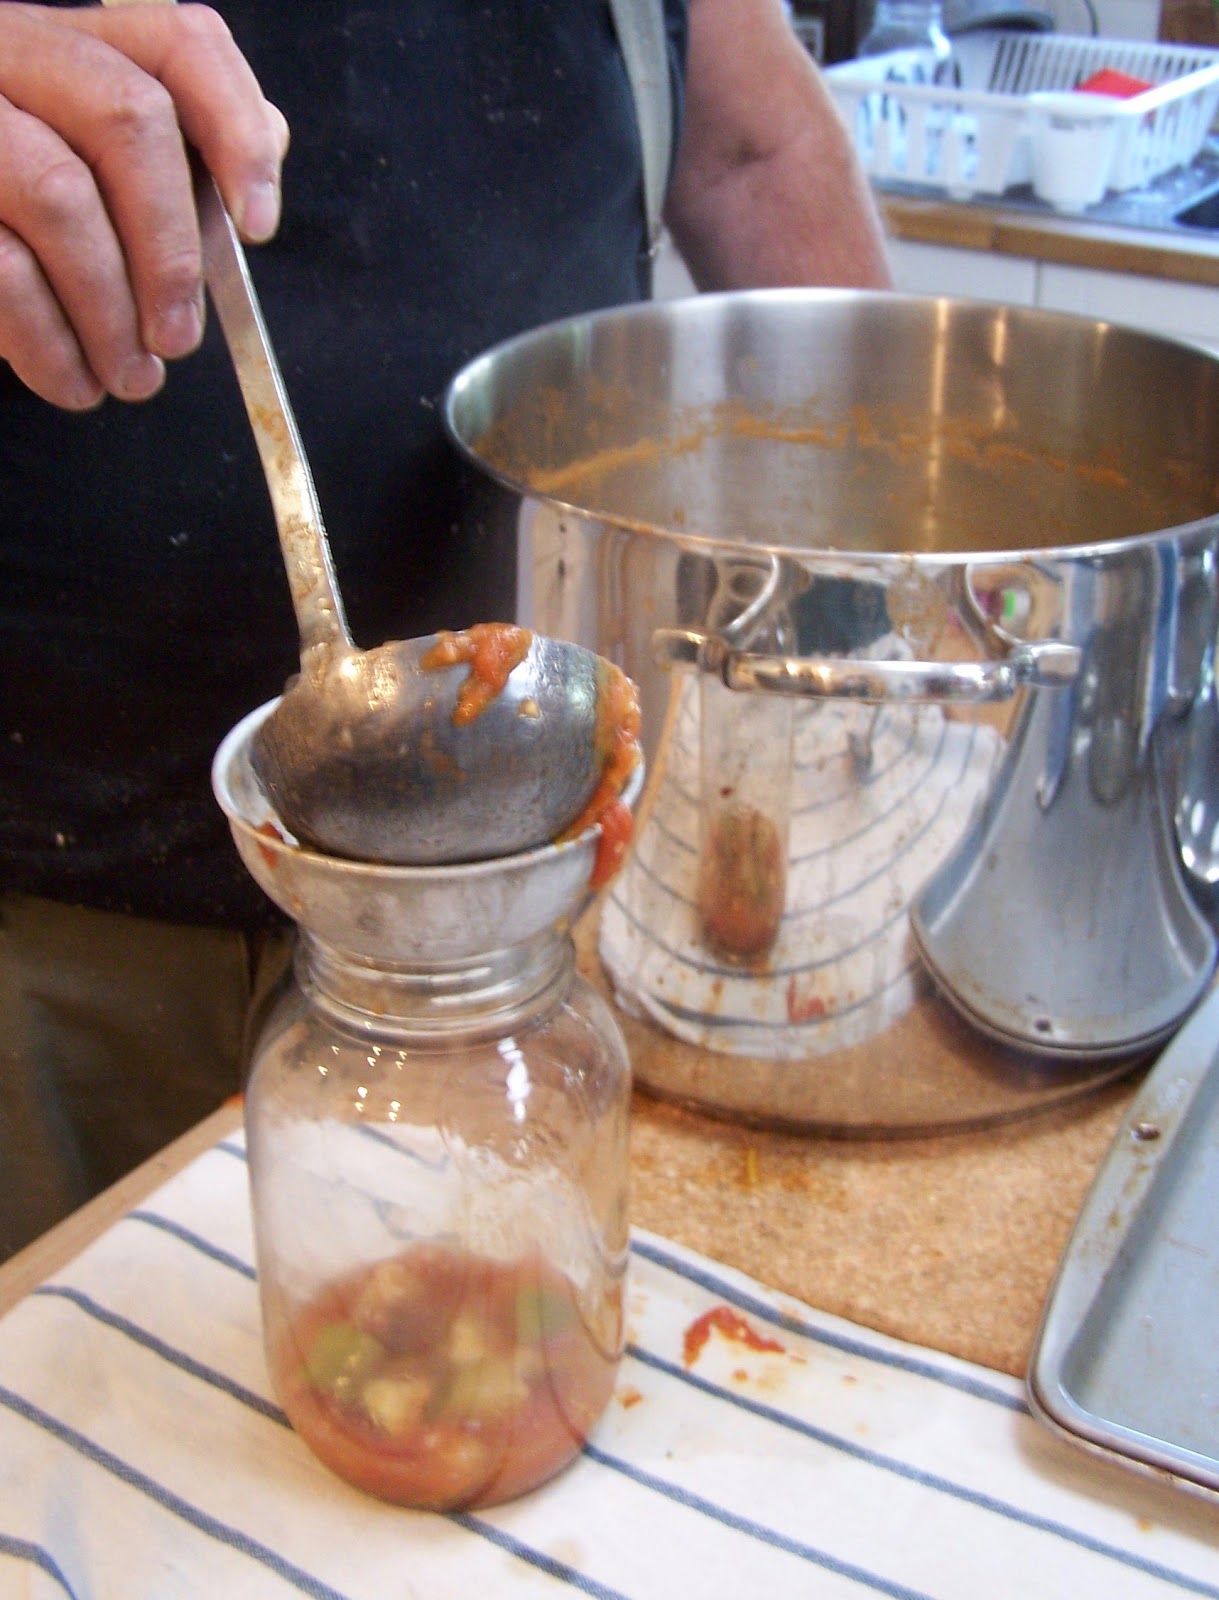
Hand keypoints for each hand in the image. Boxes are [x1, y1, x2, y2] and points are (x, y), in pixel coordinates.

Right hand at [0, 2, 288, 408]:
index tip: (259, 228)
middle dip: (171, 251)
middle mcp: (15, 54)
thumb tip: (250, 189)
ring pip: (60, 197)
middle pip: (128, 120)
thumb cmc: (23, 218)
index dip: (236, 132)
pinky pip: (2, 267)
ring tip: (130, 377)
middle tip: (179, 340)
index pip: (180, 46)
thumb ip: (171, 170)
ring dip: (110, 313)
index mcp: (79, 47)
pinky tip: (73, 381)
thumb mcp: (98, 178)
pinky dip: (50, 344)